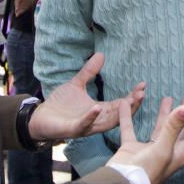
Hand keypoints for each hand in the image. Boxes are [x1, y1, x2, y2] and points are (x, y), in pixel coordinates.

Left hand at [29, 53, 144, 140]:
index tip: (143, 85)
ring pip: (107, 122)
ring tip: (130, 99)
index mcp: (99, 110)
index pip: (121, 104)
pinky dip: (92, 117)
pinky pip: (84, 124)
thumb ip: (89, 72)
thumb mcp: (77, 84)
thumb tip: (101, 54)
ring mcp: (86, 126)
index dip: (132, 96)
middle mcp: (96, 120)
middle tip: (142, 93)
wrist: (40, 117)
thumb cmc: (60, 104)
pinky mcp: (73, 129)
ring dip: (119, 112)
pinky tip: (98, 107)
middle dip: (132, 104)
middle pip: (119, 114)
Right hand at [109, 95, 183, 183]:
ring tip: (168, 98)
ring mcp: (149, 150)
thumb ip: (174, 127)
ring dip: (164, 114)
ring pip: (159, 128)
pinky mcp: (132, 149)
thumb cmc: (146, 171)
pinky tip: (126, 104)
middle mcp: (167, 151)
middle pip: (181, 129)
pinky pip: (130, 129)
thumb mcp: (163, 148)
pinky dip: (128, 117)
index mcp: (179, 153)